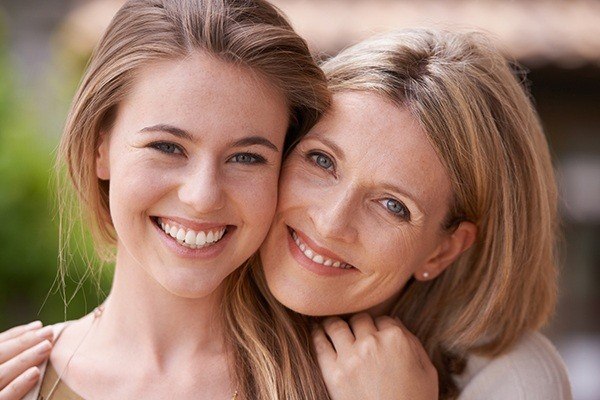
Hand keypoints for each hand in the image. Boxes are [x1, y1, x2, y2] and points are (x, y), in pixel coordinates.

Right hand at [0, 321, 52, 399]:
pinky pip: (4, 398)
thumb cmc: (10, 388)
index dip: (15, 335)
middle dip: (23, 342)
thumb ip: (11, 360)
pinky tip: (35, 373)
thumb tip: (36, 334)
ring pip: (1, 374)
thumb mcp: (6, 370)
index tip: (38, 325)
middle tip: (48, 332)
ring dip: (24, 359)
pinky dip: (18, 385)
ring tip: (46, 346)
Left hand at [312, 313, 437, 399]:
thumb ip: (412, 342)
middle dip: (359, 325)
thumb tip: (395, 322)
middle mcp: (372, 342)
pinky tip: (319, 334)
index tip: (376, 335)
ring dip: (335, 325)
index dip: (380, 327)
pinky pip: (319, 344)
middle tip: (355, 332)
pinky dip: (318, 335)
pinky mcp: (333, 373)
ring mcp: (350, 357)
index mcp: (396, 339)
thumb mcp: (426, 371)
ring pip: (335, 325)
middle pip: (359, 319)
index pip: (382, 319)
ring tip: (332, 328)